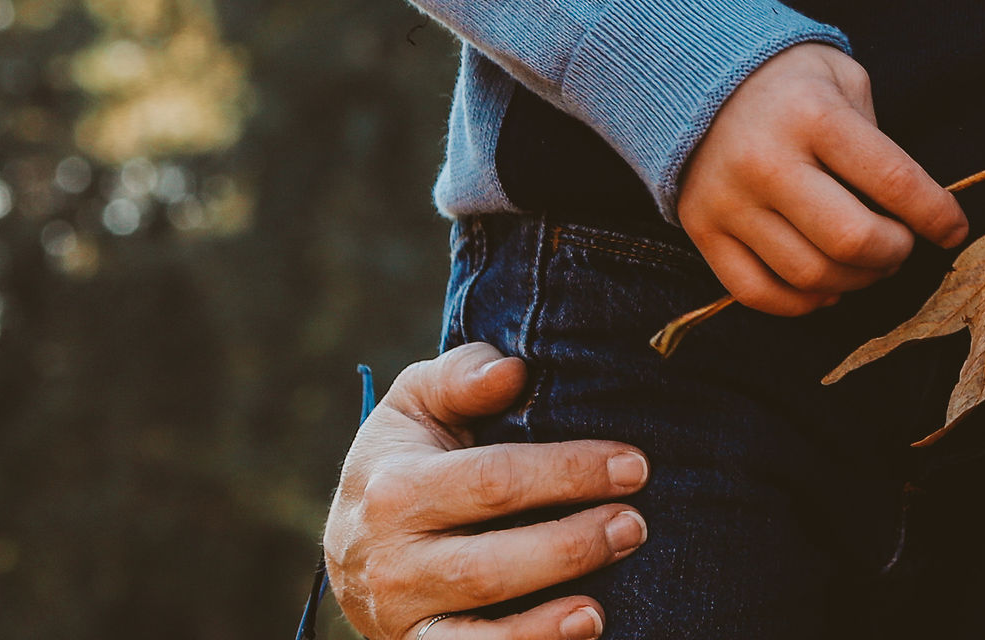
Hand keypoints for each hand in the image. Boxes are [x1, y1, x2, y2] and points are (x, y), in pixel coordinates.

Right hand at [323, 343, 646, 639]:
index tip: (634, 464)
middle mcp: (388, 561)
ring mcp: (398, 615)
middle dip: (570, 547)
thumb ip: (463, 375)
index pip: (494, 482)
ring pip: (475, 633)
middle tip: (635, 525)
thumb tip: (512, 371)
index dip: (569, 472)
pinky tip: (577, 634)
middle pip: (488, 565)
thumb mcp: (419, 400)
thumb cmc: (406, 454)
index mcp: (394, 488)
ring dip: (546, 622)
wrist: (349, 538)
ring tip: (603, 605)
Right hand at [675, 42, 967, 314]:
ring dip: (857, 280)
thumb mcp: (845, 81)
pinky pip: (758, 293)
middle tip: (904, 243)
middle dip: (896, 252)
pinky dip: (804, 302)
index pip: (892, 180)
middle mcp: (767, 162)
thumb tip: (911, 211)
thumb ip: (878, 141)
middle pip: (851, 239)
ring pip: (809, 274)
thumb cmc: (793, 81)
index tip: (955, 228)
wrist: (697, 75)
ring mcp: (729, 201)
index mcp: (814, 115)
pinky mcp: (701, 229)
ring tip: (871, 262)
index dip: (935, 213)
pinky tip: (828, 283)